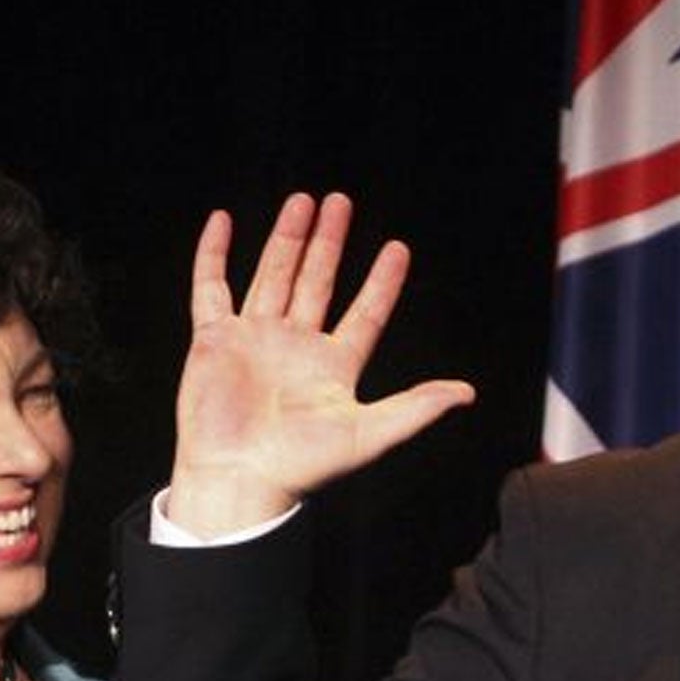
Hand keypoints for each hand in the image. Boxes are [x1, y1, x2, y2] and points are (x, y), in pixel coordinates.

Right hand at [169, 192, 475, 536]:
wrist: (241, 479)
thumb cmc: (303, 465)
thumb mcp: (370, 433)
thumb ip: (416, 407)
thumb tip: (467, 393)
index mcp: (334, 366)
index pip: (367, 313)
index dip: (383, 283)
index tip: (398, 249)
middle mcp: (296, 347)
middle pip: (318, 282)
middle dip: (330, 243)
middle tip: (341, 202)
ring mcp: (255, 339)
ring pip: (273, 275)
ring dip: (288, 239)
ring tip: (303, 201)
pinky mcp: (215, 339)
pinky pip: (211, 287)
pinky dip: (214, 254)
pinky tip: (223, 221)